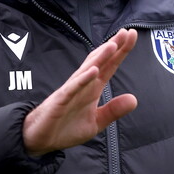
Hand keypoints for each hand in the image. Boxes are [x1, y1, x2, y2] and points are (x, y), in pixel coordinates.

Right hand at [22, 29, 138, 155]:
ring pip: (86, 70)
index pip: (109, 66)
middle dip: (113, 47)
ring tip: (113, 45)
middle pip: (99, 61)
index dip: (121, 51)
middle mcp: (82, 85)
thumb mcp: (96, 122)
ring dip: (99, 58)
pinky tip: (94, 71)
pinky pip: (72, 88)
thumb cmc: (65, 128)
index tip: (132, 35)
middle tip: (127, 32)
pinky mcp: (60, 101)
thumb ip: (113, 110)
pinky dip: (83, 79)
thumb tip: (134, 99)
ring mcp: (70, 91)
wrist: (39, 141)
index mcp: (92, 88)